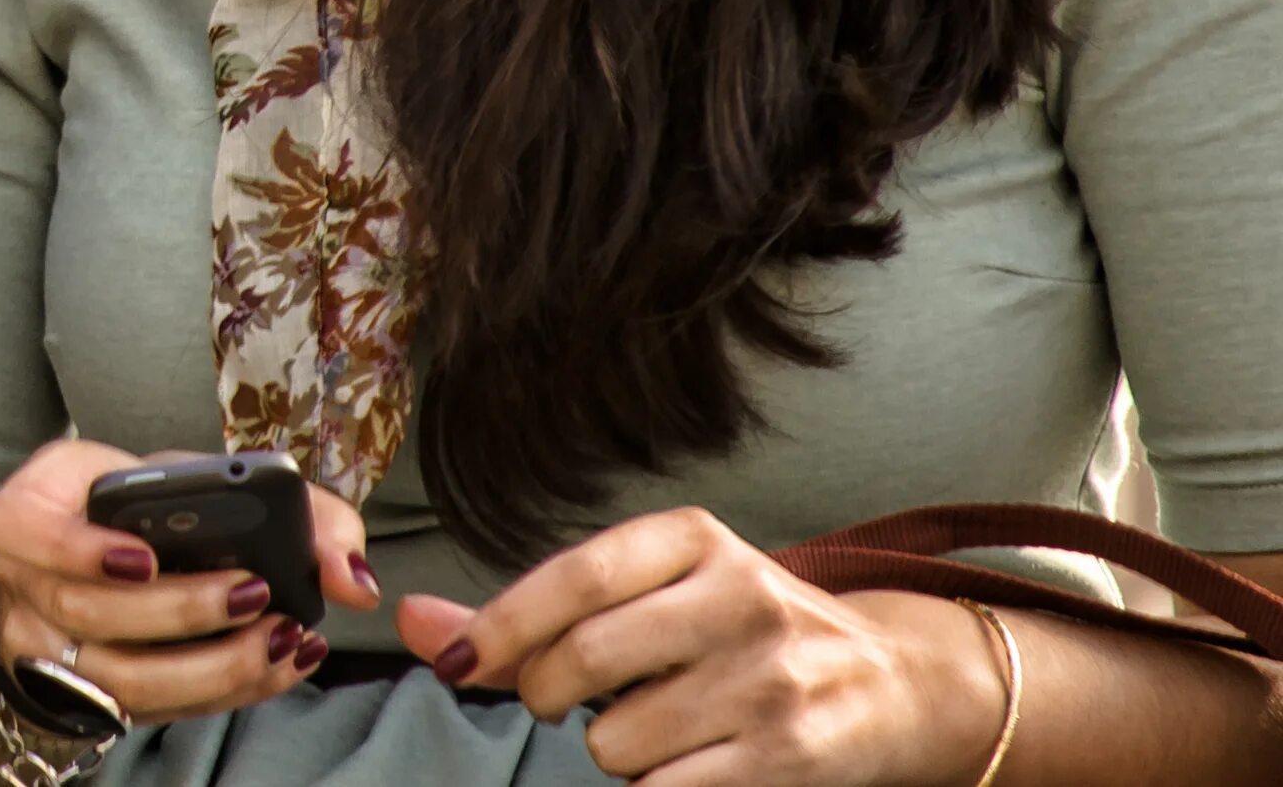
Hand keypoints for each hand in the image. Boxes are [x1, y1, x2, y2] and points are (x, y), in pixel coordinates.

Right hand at [0, 437, 378, 727]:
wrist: (102, 551)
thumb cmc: (140, 507)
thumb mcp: (192, 476)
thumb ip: (289, 505)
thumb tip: (351, 576)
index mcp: (31, 510)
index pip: (22, 528)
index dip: (76, 549)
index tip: (145, 557)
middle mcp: (28, 586)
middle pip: (89, 614)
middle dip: (179, 609)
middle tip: (254, 592)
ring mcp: (52, 652)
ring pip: (119, 679)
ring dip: (209, 664)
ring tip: (280, 637)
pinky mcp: (95, 698)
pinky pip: (153, 709)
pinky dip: (223, 691)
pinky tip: (277, 665)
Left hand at [393, 507, 1010, 785]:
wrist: (893, 681)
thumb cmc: (738, 630)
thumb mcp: (650, 592)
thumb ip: (529, 613)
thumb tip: (409, 622)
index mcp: (693, 540)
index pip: (574, 577)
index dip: (500, 625)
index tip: (456, 663)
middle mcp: (739, 596)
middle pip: (584, 659)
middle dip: (543, 693)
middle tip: (555, 699)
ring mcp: (770, 678)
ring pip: (618, 740)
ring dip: (607, 750)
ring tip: (649, 727)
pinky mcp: (791, 754)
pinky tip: (683, 763)